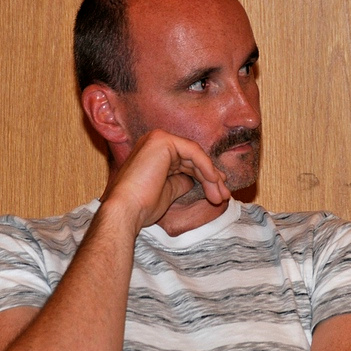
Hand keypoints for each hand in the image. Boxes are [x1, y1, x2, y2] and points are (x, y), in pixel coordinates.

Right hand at [104, 129, 230, 231]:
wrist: (126, 211)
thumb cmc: (142, 207)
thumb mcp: (168, 191)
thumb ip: (181, 181)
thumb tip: (195, 179)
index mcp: (153, 153)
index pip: (186, 162)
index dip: (205, 177)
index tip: (218, 193)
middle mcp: (154, 142)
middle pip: (192, 159)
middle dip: (211, 178)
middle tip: (224, 195)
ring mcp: (158, 139)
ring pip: (195, 156)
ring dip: (211, 177)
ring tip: (221, 196)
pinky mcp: (163, 140)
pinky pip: (193, 152)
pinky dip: (206, 167)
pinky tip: (214, 181)